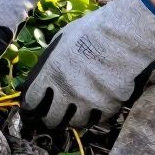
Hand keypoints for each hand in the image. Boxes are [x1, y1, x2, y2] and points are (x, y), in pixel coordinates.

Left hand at [21, 0, 154, 128]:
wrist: (123, 36)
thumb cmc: (91, 31)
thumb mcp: (62, 41)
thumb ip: (51, 61)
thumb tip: (44, 73)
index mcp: (51, 74)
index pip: (32, 100)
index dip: (31, 105)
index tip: (34, 107)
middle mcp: (66, 91)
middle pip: (52, 118)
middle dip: (50, 119)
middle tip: (53, 118)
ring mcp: (87, 101)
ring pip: (75, 123)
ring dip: (74, 119)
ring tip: (75, 115)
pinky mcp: (108, 106)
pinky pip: (98, 118)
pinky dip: (96, 115)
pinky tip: (96, 109)